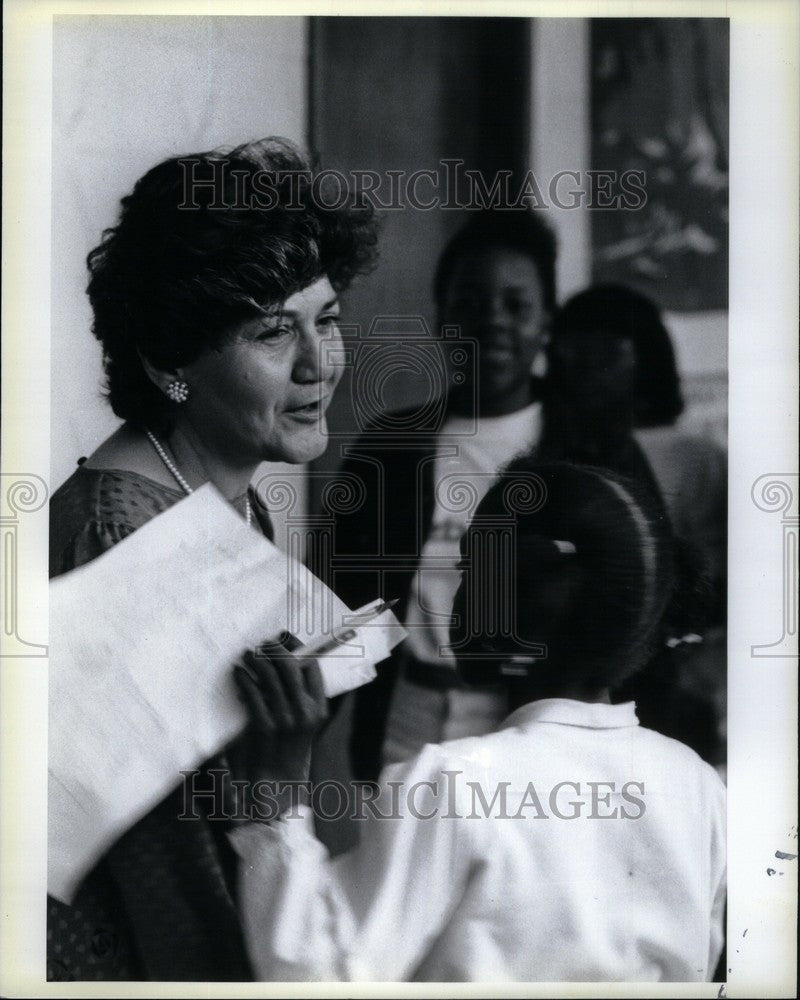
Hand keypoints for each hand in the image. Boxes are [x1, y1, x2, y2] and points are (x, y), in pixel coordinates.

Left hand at [229, 634, 327, 793]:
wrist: (278, 788)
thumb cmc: (289, 754)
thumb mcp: (306, 726)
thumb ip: (302, 700)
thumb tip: (286, 666)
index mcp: (319, 710)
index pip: (313, 668)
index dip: (299, 649)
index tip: (287, 639)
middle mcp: (305, 713)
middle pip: (291, 666)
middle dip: (276, 649)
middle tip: (264, 643)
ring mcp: (284, 719)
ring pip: (270, 677)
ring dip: (256, 660)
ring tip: (248, 654)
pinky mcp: (263, 727)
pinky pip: (253, 694)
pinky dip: (244, 679)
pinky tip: (239, 674)